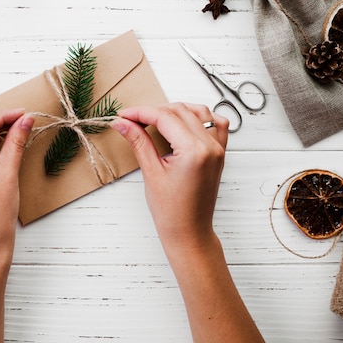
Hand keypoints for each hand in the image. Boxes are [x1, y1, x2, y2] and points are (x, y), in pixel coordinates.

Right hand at [111, 103, 228, 250]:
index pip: (164, 117)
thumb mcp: (151, 173)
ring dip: (176, 110)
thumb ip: (138, 142)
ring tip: (155, 120)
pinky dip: (200, 117)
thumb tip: (122, 123)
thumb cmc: (171, 211)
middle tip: (132, 120)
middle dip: (154, 111)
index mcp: (194, 151)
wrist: (190, 232)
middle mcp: (210, 146)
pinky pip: (216, 124)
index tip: (123, 115)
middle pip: (180, 111)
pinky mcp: (220, 153)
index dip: (141, 113)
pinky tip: (184, 123)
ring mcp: (218, 149)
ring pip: (199, 112)